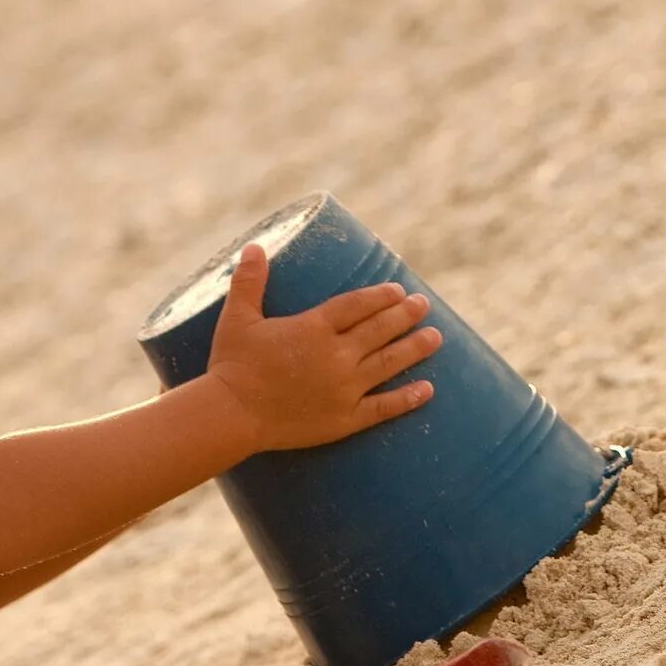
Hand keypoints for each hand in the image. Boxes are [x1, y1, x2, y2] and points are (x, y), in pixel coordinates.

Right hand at [204, 244, 441, 451]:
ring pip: (389, 363)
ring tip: (435, 337)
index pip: (358, 305)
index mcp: (314, 327)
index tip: (398, 290)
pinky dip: (408, 398)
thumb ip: (249, 281)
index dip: (380, 296)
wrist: (229, 415)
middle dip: (405, 315)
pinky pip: (383, 407)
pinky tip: (428, 390)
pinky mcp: (344, 419)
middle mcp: (336, 355)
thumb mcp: (237, 318)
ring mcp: (344, 389)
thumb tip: (254, 246)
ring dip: (415, 349)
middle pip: (380, 329)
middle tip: (423, 305)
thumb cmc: (231, 365)